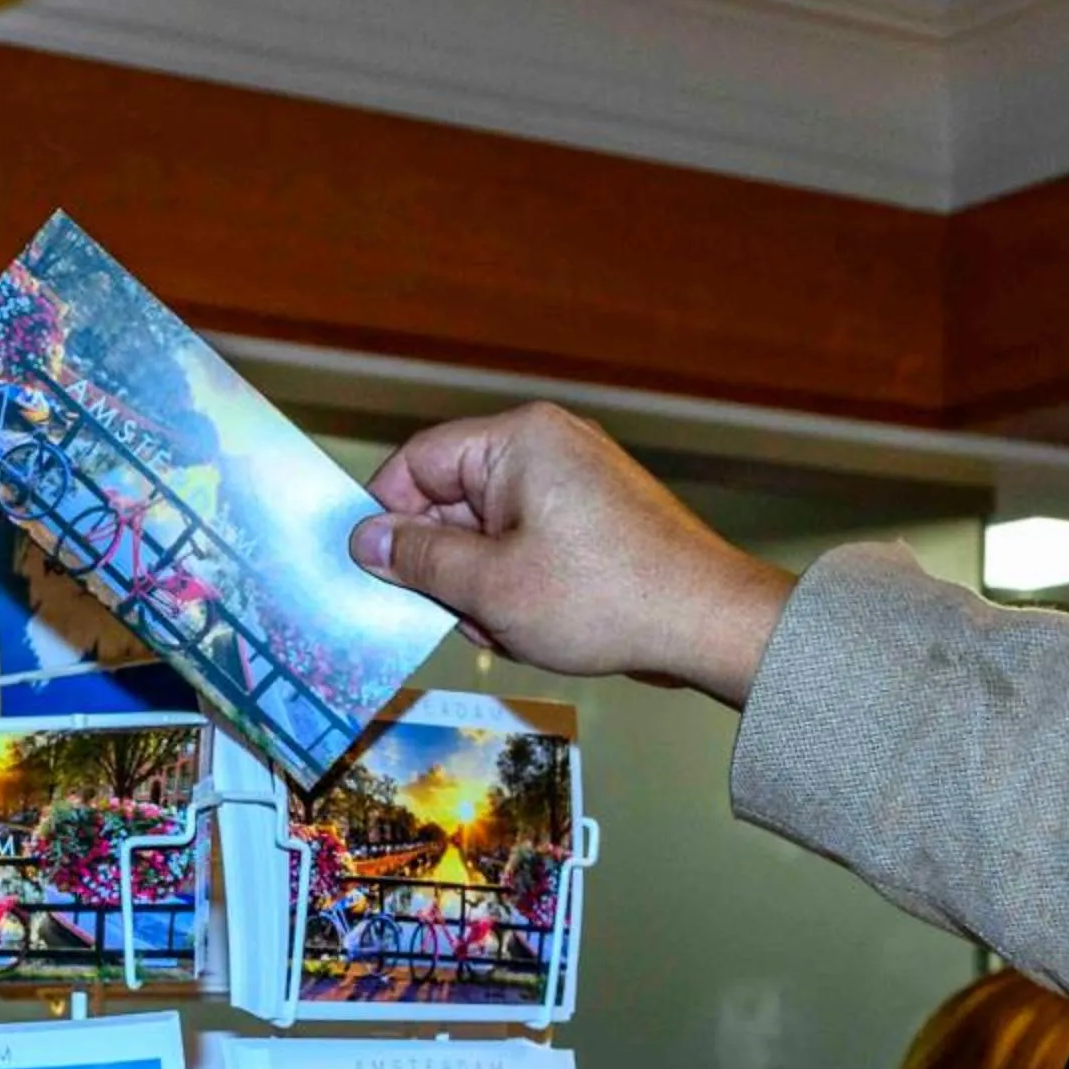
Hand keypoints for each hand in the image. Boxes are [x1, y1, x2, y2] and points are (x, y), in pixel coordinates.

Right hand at [350, 400, 796, 699]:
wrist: (703, 621)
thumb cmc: (605, 597)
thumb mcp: (490, 586)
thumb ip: (419, 559)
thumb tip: (365, 541)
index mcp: (518, 441)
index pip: (418, 461)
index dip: (386, 518)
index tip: (372, 569)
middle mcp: (545, 447)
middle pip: (450, 502)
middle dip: (447, 568)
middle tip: (459, 613)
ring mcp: (571, 483)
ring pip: (485, 536)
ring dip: (482, 590)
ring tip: (515, 625)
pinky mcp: (589, 520)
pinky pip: (524, 549)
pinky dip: (516, 591)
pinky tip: (539, 626)